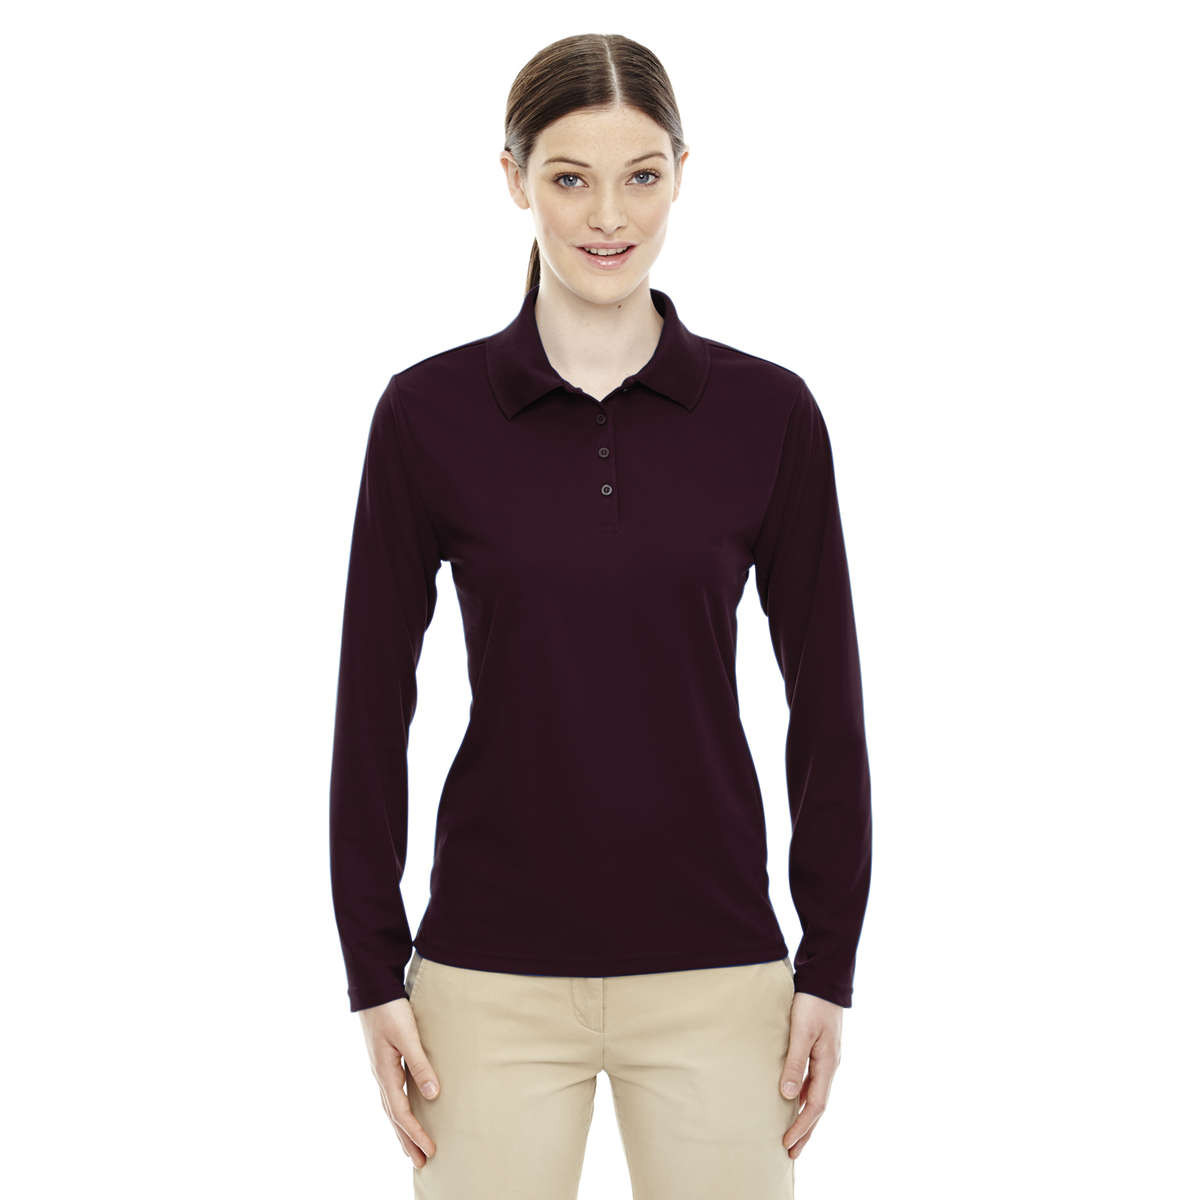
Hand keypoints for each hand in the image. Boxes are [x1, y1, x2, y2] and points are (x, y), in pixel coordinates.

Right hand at [359, 997, 440, 1167]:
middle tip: (421, 1163)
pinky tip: (405, 1111)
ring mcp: (381, 1069)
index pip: (401, 1112)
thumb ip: (420, 1064)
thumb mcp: (408, 1035)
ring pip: (391, 1107)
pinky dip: (398, 1110)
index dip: (415, 1133)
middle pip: (394, 1116)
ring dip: (402, 1129)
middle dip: (407, 1140)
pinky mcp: (385, 1061)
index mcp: (385, 1073)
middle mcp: (381, 1075)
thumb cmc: (390, 1010)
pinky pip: (391, 1094)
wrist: (373, 988)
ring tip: (412, 1147)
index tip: (430, 1150)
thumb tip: (433, 1094)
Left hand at [779, 991, 842, 1158]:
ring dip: (804, 1117)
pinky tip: (792, 1101)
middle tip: (790, 1153)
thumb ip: (794, 1062)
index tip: (787, 1144)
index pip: (815, 1106)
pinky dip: (803, 1097)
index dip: (801, 1127)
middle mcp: (830, 1066)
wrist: (825, 980)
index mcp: (828, 1064)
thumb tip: (787, 1096)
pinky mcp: (821, 1051)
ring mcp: (827, 1059)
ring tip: (792, 1135)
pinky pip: (813, 1083)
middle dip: (805, 1131)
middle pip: (818, 1107)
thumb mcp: (801, 1032)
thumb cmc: (812, 1003)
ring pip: (815, 1096)